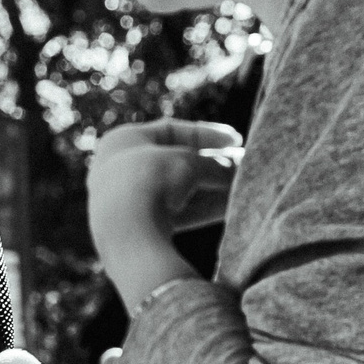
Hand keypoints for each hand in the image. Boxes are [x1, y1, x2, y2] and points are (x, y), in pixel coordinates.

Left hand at [87, 120, 241, 300]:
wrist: (127, 232)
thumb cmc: (154, 182)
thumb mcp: (191, 163)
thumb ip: (214, 163)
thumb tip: (236, 170)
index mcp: (120, 141)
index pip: (170, 130)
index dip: (207, 134)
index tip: (236, 139)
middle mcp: (115, 170)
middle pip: (176, 162)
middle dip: (215, 165)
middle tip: (246, 167)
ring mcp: (121, 202)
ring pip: (177, 191)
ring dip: (213, 188)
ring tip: (248, 188)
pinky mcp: (134, 231)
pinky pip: (173, 215)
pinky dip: (202, 210)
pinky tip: (234, 209)